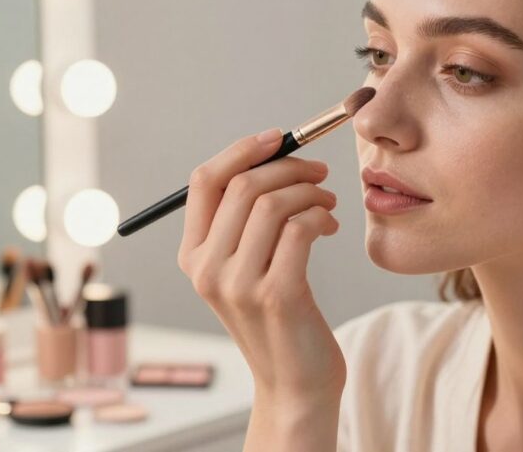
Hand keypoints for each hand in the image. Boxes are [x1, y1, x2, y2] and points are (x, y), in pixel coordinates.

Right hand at [177, 129, 346, 402]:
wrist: (297, 384)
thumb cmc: (280, 318)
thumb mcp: (247, 269)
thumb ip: (246, 222)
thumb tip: (274, 156)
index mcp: (193, 256)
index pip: (204, 180)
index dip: (242, 150)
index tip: (278, 138)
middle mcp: (207, 269)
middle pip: (243, 185)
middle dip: (289, 166)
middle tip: (320, 173)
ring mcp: (239, 284)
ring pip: (274, 202)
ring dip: (311, 191)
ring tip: (328, 203)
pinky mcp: (277, 294)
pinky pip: (300, 227)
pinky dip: (321, 215)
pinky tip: (330, 226)